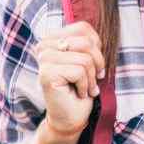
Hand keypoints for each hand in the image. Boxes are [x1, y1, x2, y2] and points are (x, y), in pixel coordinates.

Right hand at [35, 22, 104, 140]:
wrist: (72, 116)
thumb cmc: (82, 85)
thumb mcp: (89, 59)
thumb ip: (89, 42)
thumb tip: (100, 28)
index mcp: (53, 37)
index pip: (84, 28)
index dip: (97, 47)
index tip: (94, 64)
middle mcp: (44, 45)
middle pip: (86, 43)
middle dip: (97, 64)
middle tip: (93, 78)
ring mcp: (43, 59)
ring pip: (85, 59)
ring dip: (92, 78)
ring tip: (85, 87)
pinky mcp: (46, 74)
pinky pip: (79, 72)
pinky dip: (85, 86)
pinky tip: (78, 93)